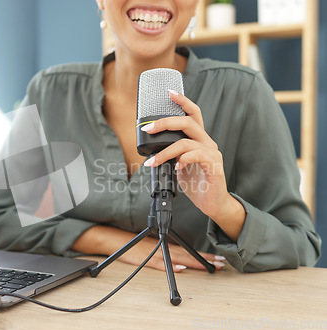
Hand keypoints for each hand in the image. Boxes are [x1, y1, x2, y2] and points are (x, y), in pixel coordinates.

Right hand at [72, 226, 225, 271]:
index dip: (204, 256)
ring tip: (210, 267)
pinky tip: (181, 269)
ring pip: (179, 259)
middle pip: (189, 256)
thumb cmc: (135, 245)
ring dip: (195, 264)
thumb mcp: (154, 248)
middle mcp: (164, 249)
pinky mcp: (147, 260)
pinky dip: (171, 267)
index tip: (219, 259)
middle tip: (222, 263)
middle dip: (206, 260)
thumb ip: (166, 254)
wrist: (117, 240)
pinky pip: (161, 264)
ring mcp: (156, 254)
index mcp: (167, 247)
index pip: (189, 252)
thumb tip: (182, 265)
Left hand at [141, 90, 244, 241]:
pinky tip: (177, 168)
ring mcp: (212, 153)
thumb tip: (150, 151)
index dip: (183, 101)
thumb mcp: (179, 165)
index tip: (169, 93)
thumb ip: (171, 155)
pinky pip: (198, 156)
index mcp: (199, 139)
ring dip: (165, 151)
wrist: (212, 203)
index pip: (193, 114)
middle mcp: (207, 142)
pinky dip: (184, 160)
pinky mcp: (214, 166)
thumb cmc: (196, 182)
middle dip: (165, 122)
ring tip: (153, 162)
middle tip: (148, 128)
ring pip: (186, 142)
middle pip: (188, 122)